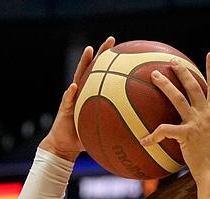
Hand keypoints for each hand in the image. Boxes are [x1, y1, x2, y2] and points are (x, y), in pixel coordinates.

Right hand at [39, 36, 115, 160]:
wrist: (65, 147)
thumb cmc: (86, 138)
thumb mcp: (107, 131)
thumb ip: (121, 127)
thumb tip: (145, 132)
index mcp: (93, 95)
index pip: (106, 75)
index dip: (114, 63)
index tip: (126, 50)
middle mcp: (83, 92)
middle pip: (93, 68)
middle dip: (102, 53)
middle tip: (112, 40)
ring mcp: (72, 97)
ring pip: (78, 76)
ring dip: (83, 63)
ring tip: (89, 50)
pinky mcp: (64, 109)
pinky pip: (67, 99)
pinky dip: (70, 93)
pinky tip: (73, 87)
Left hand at [140, 52, 209, 182]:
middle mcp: (208, 114)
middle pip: (193, 86)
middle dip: (182, 71)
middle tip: (172, 62)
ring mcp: (197, 123)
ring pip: (177, 98)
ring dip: (164, 84)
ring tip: (154, 74)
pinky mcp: (186, 135)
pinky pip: (165, 130)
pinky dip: (153, 136)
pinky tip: (144, 140)